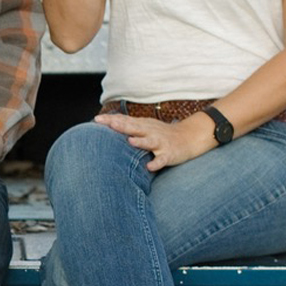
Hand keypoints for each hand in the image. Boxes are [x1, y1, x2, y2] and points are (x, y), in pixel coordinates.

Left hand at [94, 112, 213, 170]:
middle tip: (107, 124)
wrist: (189, 137)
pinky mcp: (169, 154)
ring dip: (141, 141)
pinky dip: (156, 162)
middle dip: (121, 125)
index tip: (96, 119)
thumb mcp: (145, 126)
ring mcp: (160, 142)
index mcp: (143, 125)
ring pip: (149, 141)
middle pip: (134, 127)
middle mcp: (150, 132)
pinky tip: (150, 166)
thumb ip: (128, 125)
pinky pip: (162, 159)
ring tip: (130, 141)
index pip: (125, 120)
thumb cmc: (162, 133)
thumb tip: (108, 122)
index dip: (111, 119)